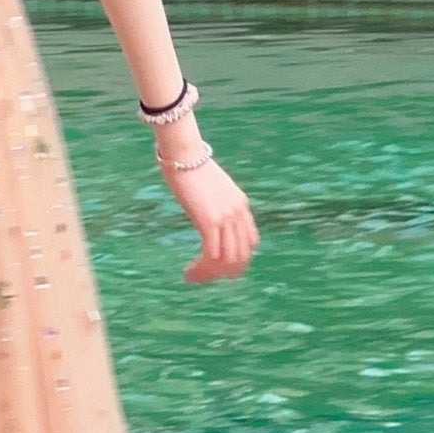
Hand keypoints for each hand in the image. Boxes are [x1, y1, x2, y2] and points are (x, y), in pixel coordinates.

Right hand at [163, 153, 258, 282]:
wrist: (183, 154)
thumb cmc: (189, 166)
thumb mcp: (210, 188)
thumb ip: (214, 203)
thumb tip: (206, 214)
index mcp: (241, 204)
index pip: (250, 242)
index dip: (237, 261)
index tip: (218, 268)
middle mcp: (238, 212)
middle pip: (241, 255)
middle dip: (224, 273)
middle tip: (203, 278)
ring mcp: (225, 217)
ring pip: (227, 259)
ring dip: (210, 274)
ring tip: (193, 277)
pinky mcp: (209, 220)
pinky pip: (212, 254)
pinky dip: (202, 269)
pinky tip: (189, 272)